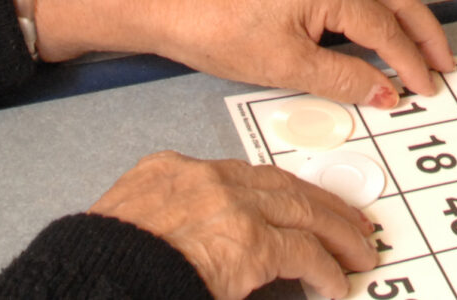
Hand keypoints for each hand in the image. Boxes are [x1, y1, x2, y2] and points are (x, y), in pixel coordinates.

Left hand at [38, 0, 456, 108]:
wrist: (172, 5)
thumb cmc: (219, 30)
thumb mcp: (286, 66)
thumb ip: (343, 78)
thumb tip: (384, 91)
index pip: (384, 27)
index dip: (410, 61)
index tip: (427, 87)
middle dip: (422, 28)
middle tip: (443, 61)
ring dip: (402, 12)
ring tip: (418, 43)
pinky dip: (376, 1)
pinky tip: (374, 22)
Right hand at [92, 152, 375, 299]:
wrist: (97, 280)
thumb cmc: (106, 266)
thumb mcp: (135, 227)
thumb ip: (174, 223)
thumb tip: (204, 249)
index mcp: (171, 171)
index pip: (243, 174)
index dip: (281, 191)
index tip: (303, 203)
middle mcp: (205, 178)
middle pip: (281, 184)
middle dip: (322, 205)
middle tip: (350, 222)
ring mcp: (230, 206)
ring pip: (304, 211)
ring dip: (337, 233)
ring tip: (359, 253)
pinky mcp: (249, 241)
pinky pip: (304, 253)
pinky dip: (326, 269)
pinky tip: (336, 284)